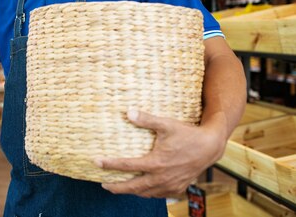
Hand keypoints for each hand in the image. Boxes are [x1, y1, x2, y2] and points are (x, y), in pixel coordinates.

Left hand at [96, 110, 226, 197]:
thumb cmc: (187, 134)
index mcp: (156, 163)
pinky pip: (158, 195)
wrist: (210, 147)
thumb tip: (128, 112)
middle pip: (133, 187)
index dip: (110, 164)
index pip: (127, 165)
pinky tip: (143, 189)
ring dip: (132, 191)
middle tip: (103, 185)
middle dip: (117, 187)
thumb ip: (146, 120)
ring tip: (120, 188)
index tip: (96, 162)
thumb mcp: (166, 124)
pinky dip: (148, 193)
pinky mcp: (178, 188)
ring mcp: (170, 185)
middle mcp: (161, 178)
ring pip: (146, 193)